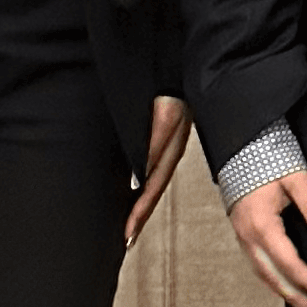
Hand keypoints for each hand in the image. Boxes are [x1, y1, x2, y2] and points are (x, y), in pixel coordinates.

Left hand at [125, 96, 191, 246]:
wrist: (179, 66)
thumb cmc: (172, 86)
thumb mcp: (164, 116)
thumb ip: (154, 144)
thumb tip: (142, 176)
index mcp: (171, 149)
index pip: (152, 190)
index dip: (139, 213)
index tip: (127, 236)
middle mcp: (170, 150)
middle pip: (153, 191)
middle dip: (141, 217)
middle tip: (127, 240)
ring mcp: (168, 144)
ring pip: (153, 182)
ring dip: (142, 204)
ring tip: (130, 224)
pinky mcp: (164, 135)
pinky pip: (152, 168)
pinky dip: (143, 185)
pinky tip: (136, 188)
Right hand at [228, 170, 306, 306]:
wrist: (242, 145)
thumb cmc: (267, 158)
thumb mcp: (295, 176)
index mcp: (262, 224)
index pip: (288, 263)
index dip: (306, 279)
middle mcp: (248, 235)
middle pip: (271, 276)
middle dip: (292, 296)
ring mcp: (242, 234)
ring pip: (261, 272)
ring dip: (280, 290)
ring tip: (298, 302)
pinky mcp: (242, 230)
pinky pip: (256, 262)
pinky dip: (270, 276)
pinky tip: (281, 279)